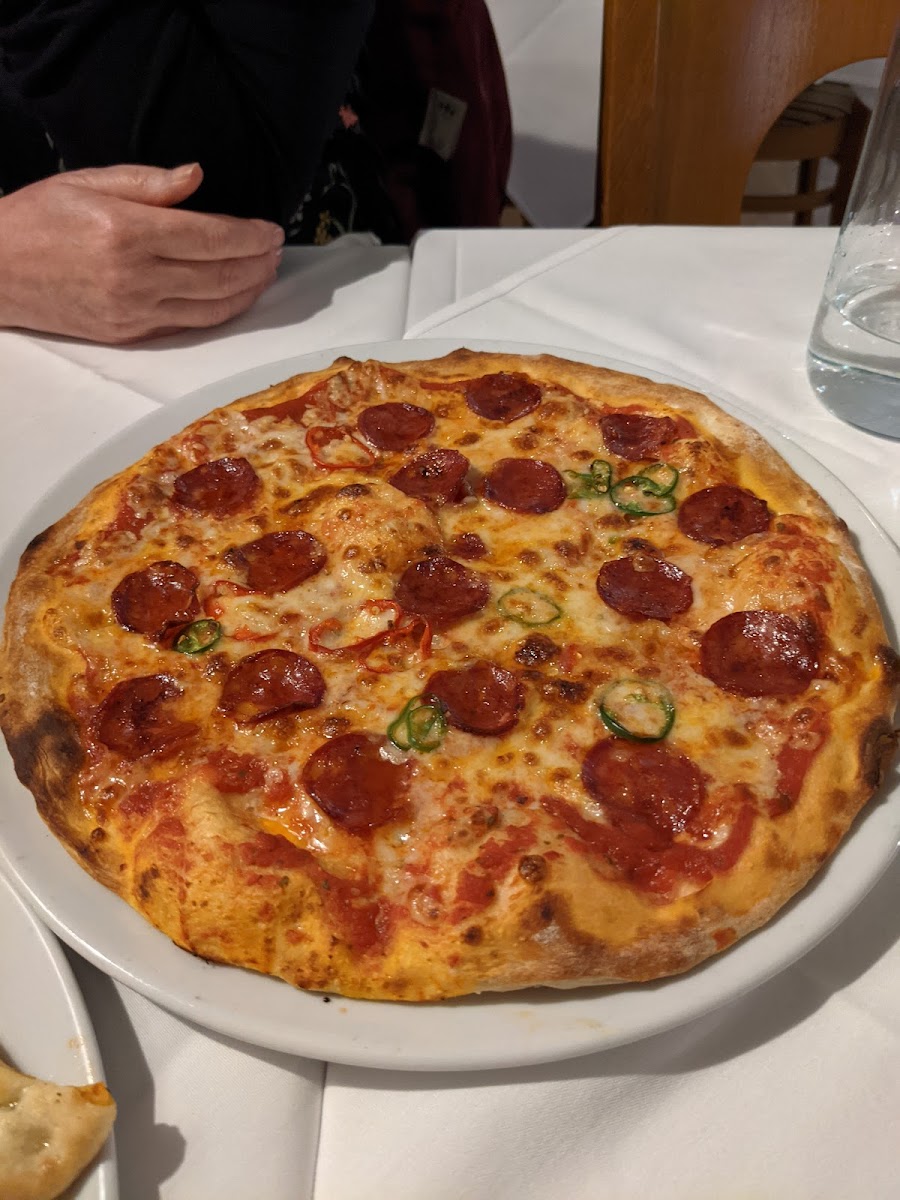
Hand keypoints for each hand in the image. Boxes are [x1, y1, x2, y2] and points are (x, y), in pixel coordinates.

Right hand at [0, 163, 283, 342]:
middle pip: (220, 274)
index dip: (250, 236)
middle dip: (258, 263)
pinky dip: (222, 311)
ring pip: (213, 306)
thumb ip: (148, 182)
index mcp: (128, 233)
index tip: (272, 230)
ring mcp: (135, 311)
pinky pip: (190, 324)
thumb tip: (198, 176)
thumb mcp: (87, 182)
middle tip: (277, 250)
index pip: (211, 237)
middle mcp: (136, 277)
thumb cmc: (39, 219)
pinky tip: (236, 296)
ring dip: (248, 290)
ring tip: (265, 272)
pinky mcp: (131, 334)